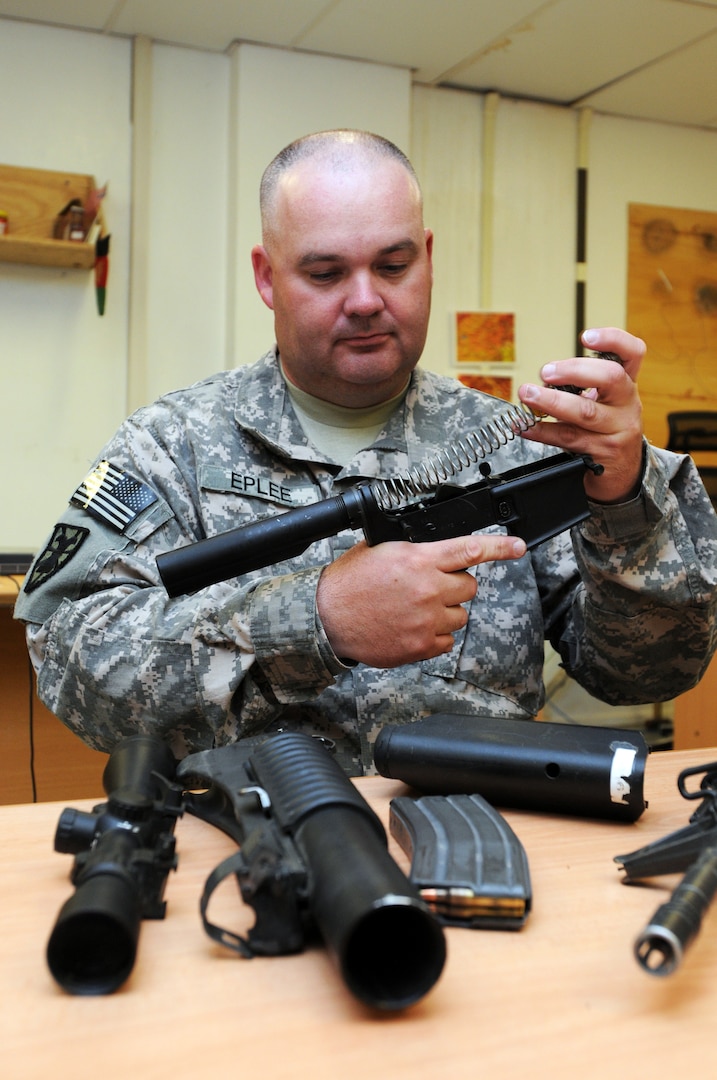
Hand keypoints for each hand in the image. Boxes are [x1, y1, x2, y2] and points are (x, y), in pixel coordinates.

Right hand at [317, 534, 526, 666]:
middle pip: (470, 587)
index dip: (501, 548)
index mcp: (419, 560)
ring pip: (461, 615)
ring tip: (415, 609)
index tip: (519, 547)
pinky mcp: (422, 646)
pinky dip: (434, 635)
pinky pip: (447, 640)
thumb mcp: (380, 549)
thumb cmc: (349, 582)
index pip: (470, 550)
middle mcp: (428, 589)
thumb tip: (435, 547)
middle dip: (455, 585)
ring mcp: (427, 620)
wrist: (327, 619)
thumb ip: (414, 548)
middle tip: (430, 587)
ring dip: (445, 612)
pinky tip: (411, 627)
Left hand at [517, 327, 646, 502]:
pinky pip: (568, 439)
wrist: (623, 474)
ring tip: (528, 394)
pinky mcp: (602, 452)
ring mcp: (617, 430)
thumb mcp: (607, 404)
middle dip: (574, 370)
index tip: (586, 336)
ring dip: (551, 401)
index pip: (633, 353)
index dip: (613, 339)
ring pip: (585, 412)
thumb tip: (546, 376)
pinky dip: (542, 432)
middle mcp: (627, 405)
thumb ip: (585, 386)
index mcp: (627, 386)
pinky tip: (525, 426)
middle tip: (546, 371)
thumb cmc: (608, 431)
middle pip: (610, 377)